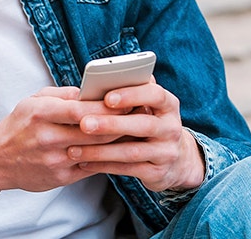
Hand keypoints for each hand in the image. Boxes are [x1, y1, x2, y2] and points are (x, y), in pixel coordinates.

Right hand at [0, 86, 125, 194]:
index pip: (83, 109)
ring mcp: (55, 160)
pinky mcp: (61, 177)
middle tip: (141, 113)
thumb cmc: (20, 124)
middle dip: (121, 122)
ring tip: (136, 130)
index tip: (128, 99)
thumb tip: (95, 91)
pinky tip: (121, 148)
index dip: (108, 106)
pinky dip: (108, 156)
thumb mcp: (35, 99)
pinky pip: (92, 165)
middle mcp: (48, 138)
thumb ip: (65, 94)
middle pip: (95, 131)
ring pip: (97, 150)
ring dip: (119, 141)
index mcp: (41, 113)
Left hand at [65, 80, 205, 192]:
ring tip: (74, 149)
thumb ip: (133, 92)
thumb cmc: (151, 124)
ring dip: (100, 151)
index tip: (107, 98)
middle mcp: (171, 128)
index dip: (132, 95)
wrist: (176, 159)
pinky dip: (103, 166)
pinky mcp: (157, 173)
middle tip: (84, 124)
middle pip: (144, 125)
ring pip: (132, 152)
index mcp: (169, 105)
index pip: (156, 95)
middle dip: (111, 124)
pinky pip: (127, 170)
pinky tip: (84, 163)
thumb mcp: (149, 106)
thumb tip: (103, 78)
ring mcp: (166, 152)